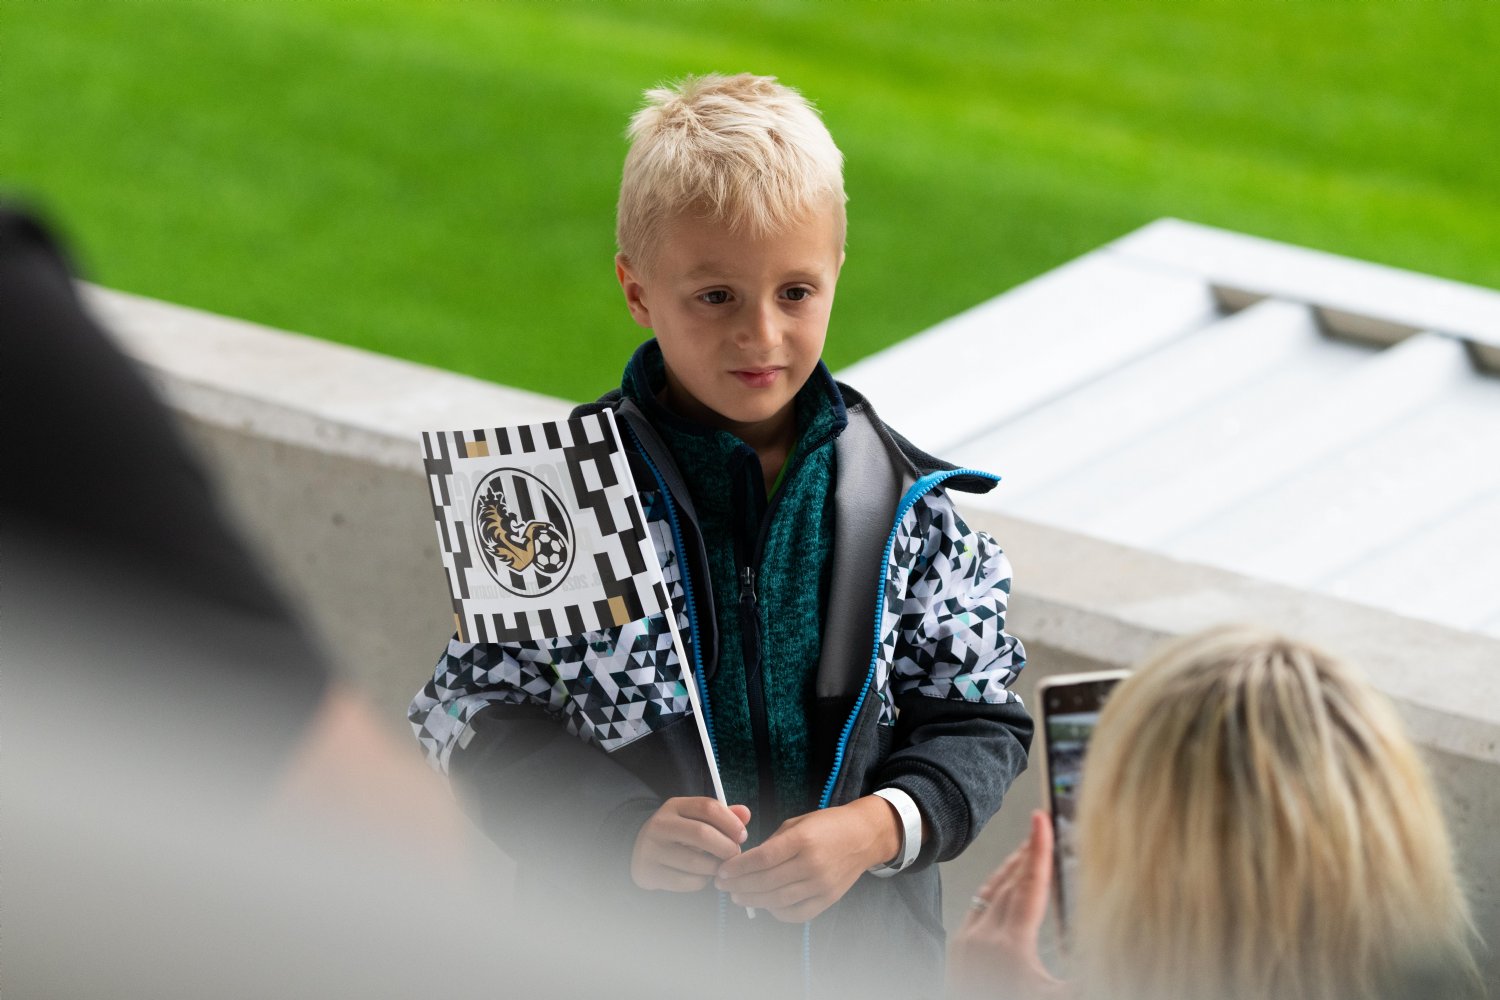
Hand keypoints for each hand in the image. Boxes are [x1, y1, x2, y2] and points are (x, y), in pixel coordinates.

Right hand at [631, 797, 751, 891]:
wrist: (641, 849)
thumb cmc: (679, 833)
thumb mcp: (696, 817)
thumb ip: (723, 815)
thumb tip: (745, 814)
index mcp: (675, 806)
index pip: (708, 807)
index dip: (731, 822)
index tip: (742, 835)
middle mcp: (661, 824)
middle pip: (702, 834)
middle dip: (726, 847)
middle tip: (735, 855)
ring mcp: (652, 849)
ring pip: (696, 862)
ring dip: (715, 867)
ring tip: (720, 866)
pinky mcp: (649, 872)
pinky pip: (686, 881)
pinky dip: (701, 881)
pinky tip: (703, 876)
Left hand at [713, 795, 899, 922]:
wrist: (864, 836)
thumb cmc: (827, 825)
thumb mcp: (797, 823)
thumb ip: (772, 843)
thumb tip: (747, 862)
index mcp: (802, 840)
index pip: (762, 859)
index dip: (738, 868)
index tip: (722, 871)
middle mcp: (812, 864)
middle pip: (766, 882)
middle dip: (739, 886)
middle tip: (723, 886)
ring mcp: (821, 884)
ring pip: (778, 900)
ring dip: (753, 901)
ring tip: (738, 897)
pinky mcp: (828, 899)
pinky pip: (797, 914)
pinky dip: (777, 913)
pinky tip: (765, 905)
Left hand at [948, 810, 1065, 999]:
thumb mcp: (1055, 997)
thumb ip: (1084, 979)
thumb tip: (1120, 964)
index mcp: (1010, 945)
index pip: (1030, 885)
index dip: (1039, 849)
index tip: (1042, 819)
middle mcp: (983, 936)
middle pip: (1009, 882)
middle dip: (1028, 854)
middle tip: (1042, 829)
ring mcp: (967, 941)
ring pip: (989, 891)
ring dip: (1010, 869)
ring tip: (1027, 852)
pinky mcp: (958, 949)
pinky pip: (977, 906)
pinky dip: (993, 890)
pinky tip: (1002, 888)